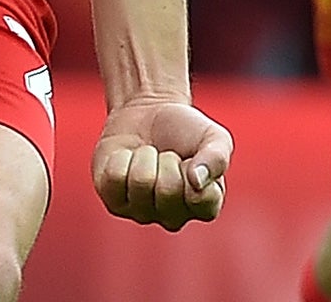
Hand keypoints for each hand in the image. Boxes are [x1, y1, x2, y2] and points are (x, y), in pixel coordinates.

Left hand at [91, 97, 231, 230]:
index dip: (195, 168)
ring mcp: (141, 213)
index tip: (192, 157)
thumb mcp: (213, 136)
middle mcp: (173, 218)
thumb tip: (197, 181)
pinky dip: (121, 156)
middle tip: (167, 153)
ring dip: (144, 155)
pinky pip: (115, 177)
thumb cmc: (185, 129)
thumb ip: (217, 158)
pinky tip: (129, 158)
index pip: (202, 200)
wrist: (149, 112)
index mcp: (204, 206)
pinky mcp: (113, 202)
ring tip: (148, 154)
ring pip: (140, 182)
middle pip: (167, 190)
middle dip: (167, 158)